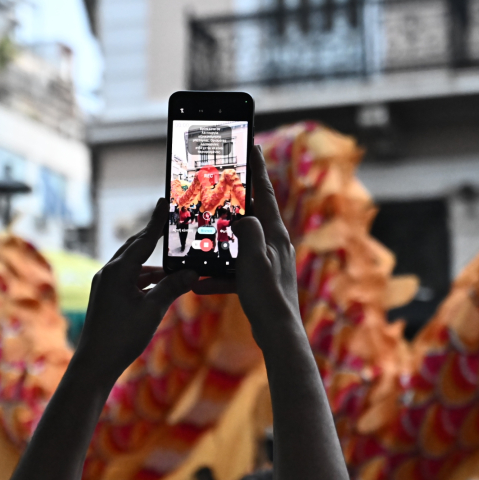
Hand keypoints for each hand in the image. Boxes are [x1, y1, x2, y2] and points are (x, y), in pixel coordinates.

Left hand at [76, 199, 197, 385]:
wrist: (95, 363)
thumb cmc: (122, 337)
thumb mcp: (152, 310)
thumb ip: (172, 288)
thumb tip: (192, 273)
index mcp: (118, 271)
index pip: (143, 239)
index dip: (156, 220)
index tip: (164, 201)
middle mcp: (109, 272)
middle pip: (136, 247)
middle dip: (154, 236)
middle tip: (170, 222)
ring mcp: (105, 284)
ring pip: (133, 265)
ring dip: (153, 263)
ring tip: (175, 260)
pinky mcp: (106, 296)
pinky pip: (129, 279)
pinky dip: (146, 278)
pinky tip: (161, 283)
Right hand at [195, 146, 302, 346]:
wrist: (278, 334)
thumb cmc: (268, 295)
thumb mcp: (253, 258)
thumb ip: (246, 231)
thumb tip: (241, 216)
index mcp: (274, 234)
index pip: (264, 192)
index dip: (257, 168)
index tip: (252, 146)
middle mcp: (273, 244)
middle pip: (250, 214)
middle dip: (233, 202)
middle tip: (218, 186)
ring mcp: (267, 262)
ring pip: (238, 244)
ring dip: (219, 242)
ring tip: (201, 237)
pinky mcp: (259, 281)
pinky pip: (234, 271)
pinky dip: (218, 275)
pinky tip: (200, 283)